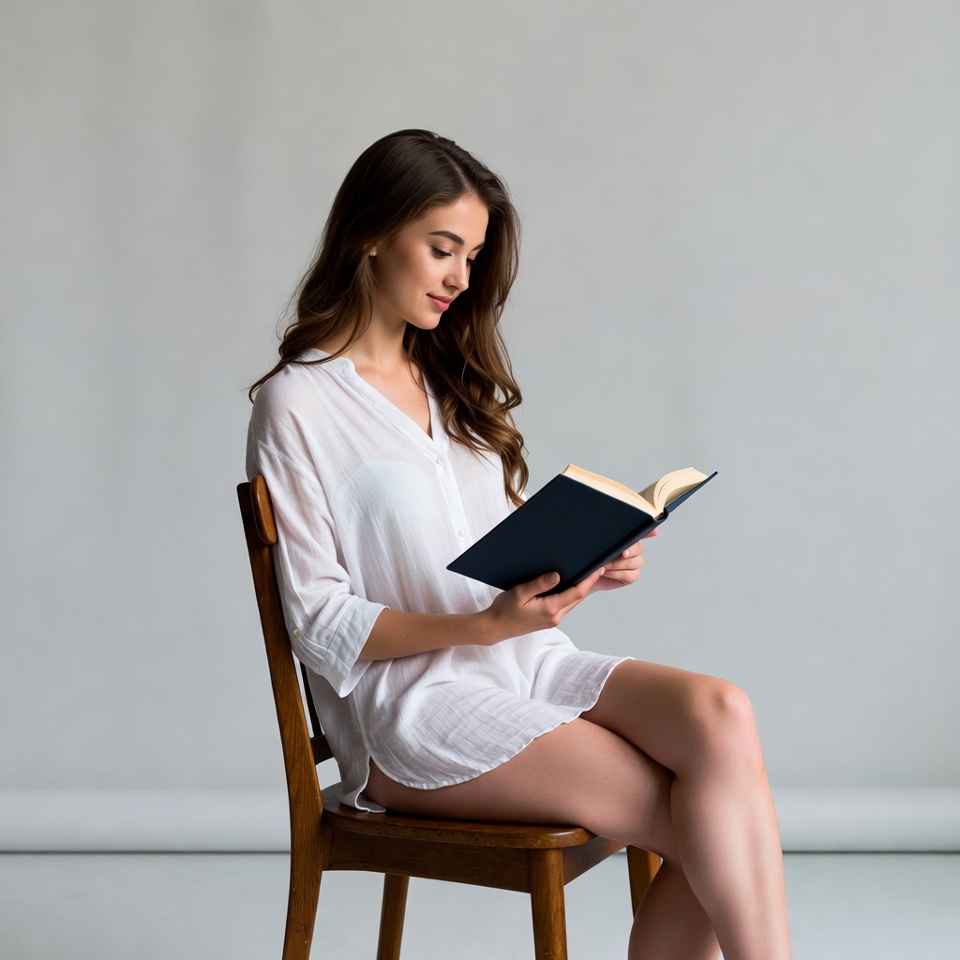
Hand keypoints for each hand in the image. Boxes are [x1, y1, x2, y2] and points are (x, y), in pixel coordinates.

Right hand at [483, 567, 607, 642]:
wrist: (494, 628)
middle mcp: (555, 616)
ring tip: (584, 573)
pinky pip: (564, 606)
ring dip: (579, 589)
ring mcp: (552, 620)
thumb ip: (539, 584)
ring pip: (572, 602)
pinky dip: (569, 595)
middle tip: (595, 566)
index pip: (577, 592)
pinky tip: (567, 584)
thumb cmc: (504, 610)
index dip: (589, 580)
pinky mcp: (548, 620)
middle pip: (578, 597)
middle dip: (588, 583)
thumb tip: (557, 575)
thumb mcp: (519, 593)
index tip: (598, 568)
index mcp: (550, 609)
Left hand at [588, 528, 655, 592]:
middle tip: (621, 553)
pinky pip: (629, 574)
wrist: (589, 573)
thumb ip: (606, 537)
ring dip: (616, 564)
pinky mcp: (633, 576)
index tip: (653, 531)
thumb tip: (606, 530)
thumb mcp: (597, 544)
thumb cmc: (592, 555)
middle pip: (638, 548)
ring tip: (603, 564)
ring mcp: (636, 563)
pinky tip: (606, 572)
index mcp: (629, 537)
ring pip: (633, 562)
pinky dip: (616, 574)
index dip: (650, 531)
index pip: (644, 531)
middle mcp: (635, 549)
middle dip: (629, 550)